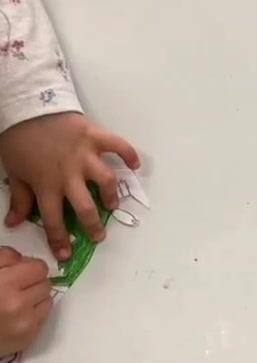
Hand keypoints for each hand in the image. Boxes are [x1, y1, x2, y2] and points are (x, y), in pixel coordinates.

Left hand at [0, 113, 138, 260]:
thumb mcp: (15, 173)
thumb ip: (20, 199)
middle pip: (85, 206)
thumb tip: (14, 223)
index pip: (54, 220)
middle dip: (93, 225)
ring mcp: (85, 156)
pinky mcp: (95, 137)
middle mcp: (69, 175)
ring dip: (111, 195)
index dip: (60, 240)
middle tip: (98, 236)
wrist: (28, 108)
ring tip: (113, 205)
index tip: (66, 254)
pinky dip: (129, 154)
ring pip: (106, 180)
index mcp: (47, 185)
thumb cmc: (18, 141)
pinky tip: (136, 164)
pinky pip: (118, 145)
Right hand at [0, 247, 52, 353]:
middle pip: (45, 284)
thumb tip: (23, 259)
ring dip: (34, 299)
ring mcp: (24, 324)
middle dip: (32, 283)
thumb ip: (5, 258)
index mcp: (4, 285)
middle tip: (14, 289)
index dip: (29, 268)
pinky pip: (42, 319)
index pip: (40, 268)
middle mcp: (18, 305)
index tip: (20, 272)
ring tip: (13, 304)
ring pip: (47, 301)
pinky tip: (14, 317)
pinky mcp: (27, 339)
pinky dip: (31, 315)